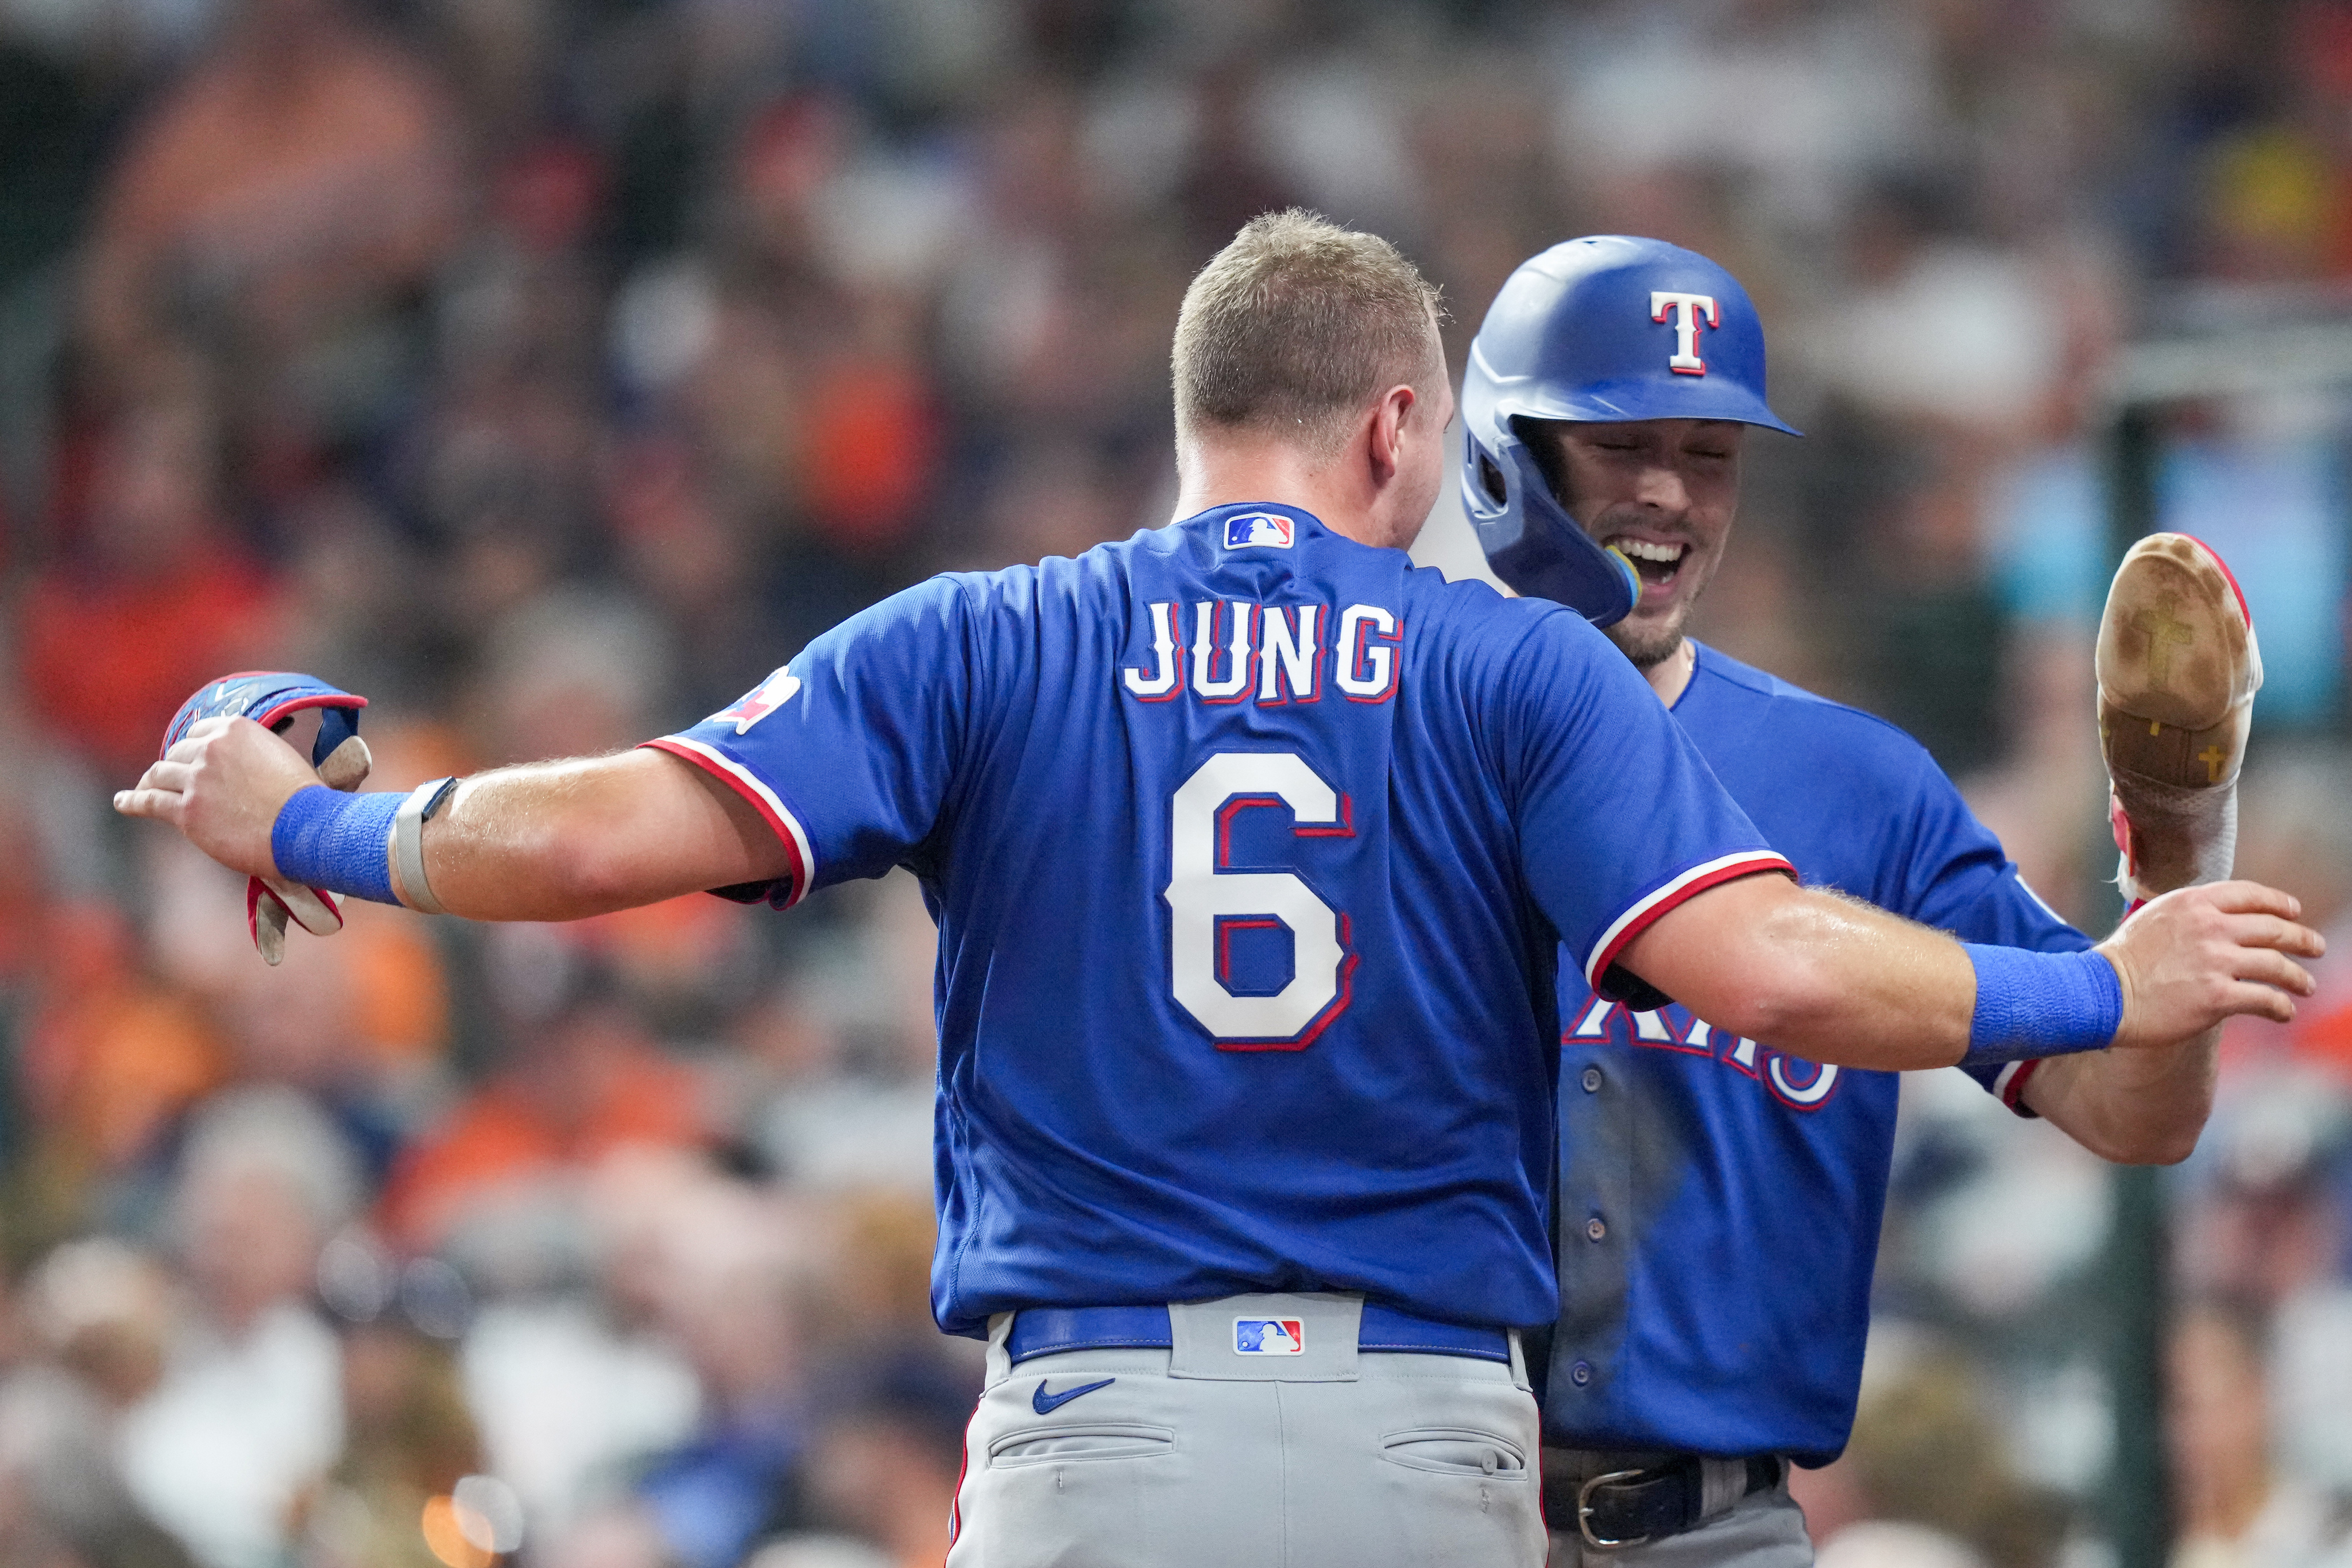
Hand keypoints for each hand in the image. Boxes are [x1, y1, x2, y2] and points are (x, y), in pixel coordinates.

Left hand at [114, 716, 322, 878]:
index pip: (200, 731)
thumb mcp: (280, 757)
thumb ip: (253, 754)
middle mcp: (210, 748)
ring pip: (159, 775)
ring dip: (150, 782)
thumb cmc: (304, 798)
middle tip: (174, 780)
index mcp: (235, 729)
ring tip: (142, 790)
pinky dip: (131, 802)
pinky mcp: (187, 811)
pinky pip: (149, 802)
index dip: (193, 746)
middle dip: (175, 766)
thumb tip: (242, 768)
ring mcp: (195, 780)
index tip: (190, 757)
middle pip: (177, 753)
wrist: (305, 827)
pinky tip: (122, 802)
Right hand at [2100, 881, 2324, 1046]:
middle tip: (2316, 946)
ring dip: (2298, 977)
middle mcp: (2209, 927)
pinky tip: (2285, 1012)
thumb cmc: (2123, 960)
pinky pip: (2265, 1000)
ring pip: (2277, 966)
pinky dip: (2281, 1007)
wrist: (2101, 992)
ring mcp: (2215, 962)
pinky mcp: (2217, 997)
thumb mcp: (2154, 918)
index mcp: (2192, 903)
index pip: (2250, 894)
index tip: (2293, 911)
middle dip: (2302, 938)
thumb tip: (2219, 922)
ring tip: (2306, 985)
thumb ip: (2189, 916)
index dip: (2279, 903)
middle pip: (2273, 928)